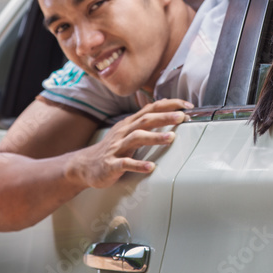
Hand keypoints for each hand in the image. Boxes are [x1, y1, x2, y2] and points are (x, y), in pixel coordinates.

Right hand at [71, 98, 192, 188]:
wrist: (84, 165)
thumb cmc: (113, 148)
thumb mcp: (128, 130)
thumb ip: (145, 120)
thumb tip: (165, 106)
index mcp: (129, 123)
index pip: (151, 109)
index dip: (169, 105)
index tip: (188, 105)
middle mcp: (123, 132)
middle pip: (145, 120)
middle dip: (164, 117)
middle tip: (182, 116)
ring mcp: (116, 148)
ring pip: (136, 138)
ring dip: (154, 137)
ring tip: (171, 138)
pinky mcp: (111, 165)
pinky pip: (125, 163)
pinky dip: (138, 164)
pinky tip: (150, 167)